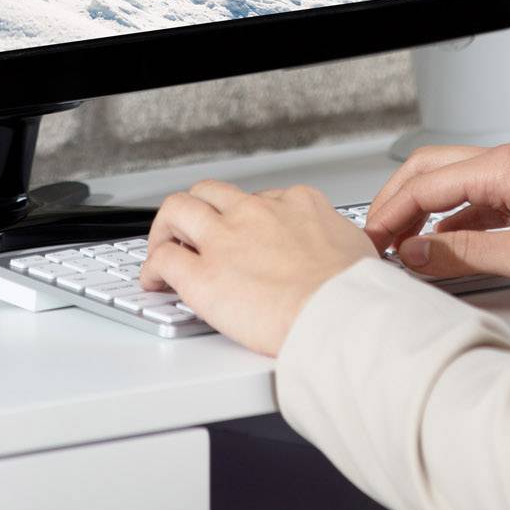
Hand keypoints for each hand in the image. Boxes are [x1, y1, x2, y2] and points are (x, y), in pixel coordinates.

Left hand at [139, 180, 374, 355]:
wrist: (341, 316)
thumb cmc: (355, 293)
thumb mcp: (357, 248)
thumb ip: (339, 242)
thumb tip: (344, 252)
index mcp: (296, 204)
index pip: (259, 198)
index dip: (245, 218)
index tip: (243, 234)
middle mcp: (255, 213)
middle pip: (210, 192)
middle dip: (197, 209)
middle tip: (192, 231)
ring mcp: (225, 239)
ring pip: (177, 210)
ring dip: (165, 228)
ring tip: (163, 247)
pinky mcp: (202, 275)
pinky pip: (163, 259)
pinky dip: (152, 268)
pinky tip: (154, 281)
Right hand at [360, 144, 509, 293]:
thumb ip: (465, 254)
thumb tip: (417, 252)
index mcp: (508, 165)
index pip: (428, 181)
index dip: (393, 211)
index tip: (372, 238)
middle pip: (433, 169)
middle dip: (398, 200)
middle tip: (374, 234)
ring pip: (452, 187)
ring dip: (421, 213)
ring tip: (400, 245)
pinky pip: (474, 204)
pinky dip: (448, 224)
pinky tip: (439, 250)